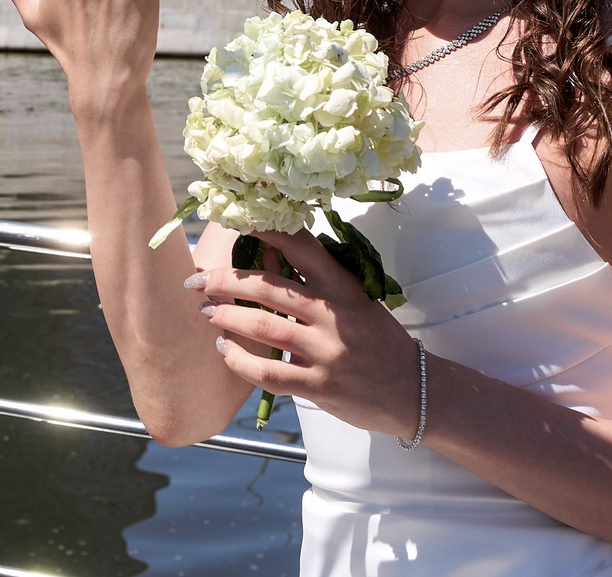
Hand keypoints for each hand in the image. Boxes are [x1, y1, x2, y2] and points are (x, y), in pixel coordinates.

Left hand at [190, 228, 424, 438]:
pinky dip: (239, 360)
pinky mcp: (320, 386)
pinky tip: (224, 351)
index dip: (266, 229)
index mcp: (343, 287)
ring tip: (207, 311)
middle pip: (267, 286)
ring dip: (227, 316)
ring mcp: (327, 351)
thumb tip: (267, 255)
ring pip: (262, 326)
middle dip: (224, 280)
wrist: (415, 392)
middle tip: (197, 280)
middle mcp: (333, 314)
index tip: (235, 220)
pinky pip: (269, 372)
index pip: (301, 246)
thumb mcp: (355, 302)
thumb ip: (315, 284)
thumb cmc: (378, 342)